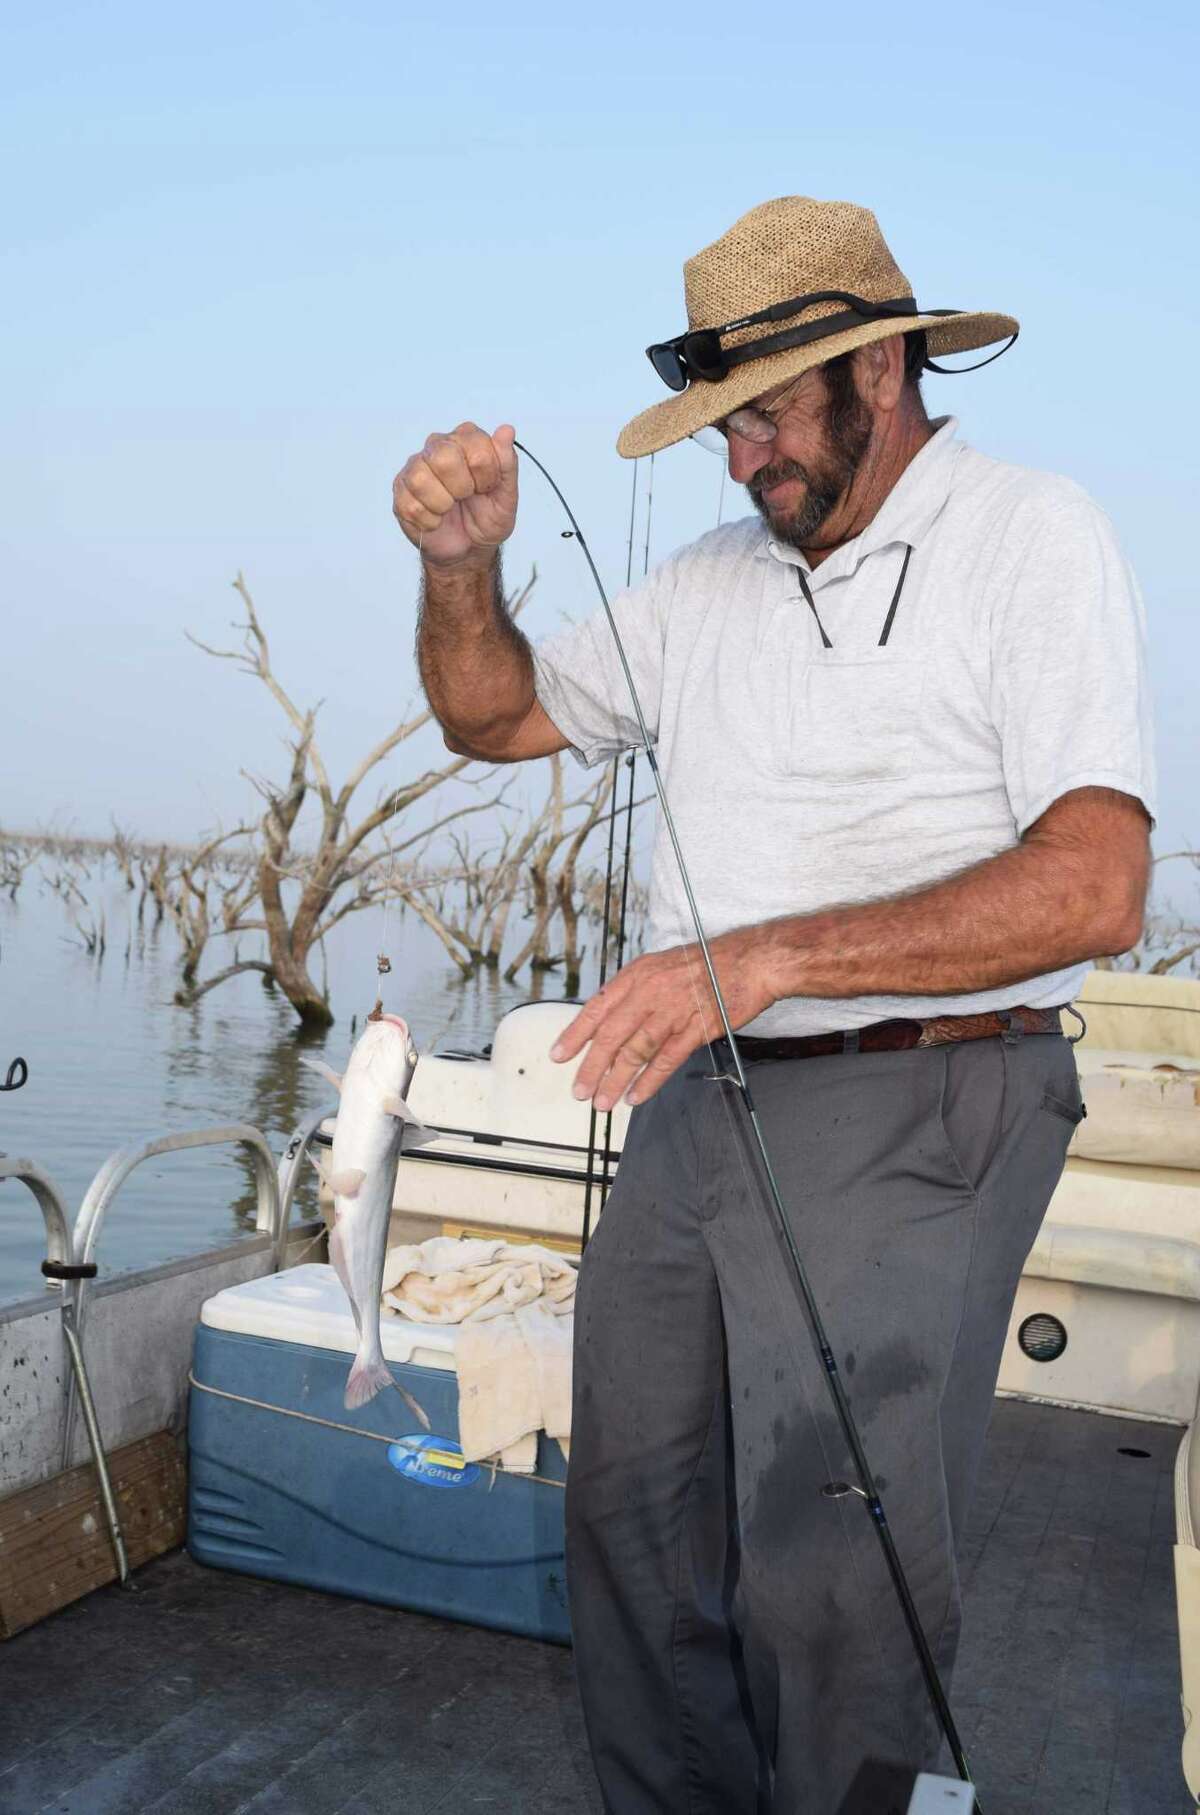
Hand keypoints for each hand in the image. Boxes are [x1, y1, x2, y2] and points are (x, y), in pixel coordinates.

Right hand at [392, 422, 517, 567]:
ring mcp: (416, 467)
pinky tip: (437, 519)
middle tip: (466, 497)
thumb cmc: (486, 518)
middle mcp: (438, 445)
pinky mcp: (401, 490)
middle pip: (444, 458)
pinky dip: (430, 521)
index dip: (486, 476)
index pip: (477, 448)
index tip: (486, 488)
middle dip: (462, 488)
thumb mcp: (507, 495)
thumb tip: (506, 430)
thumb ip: (508, 463)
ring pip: (421, 480)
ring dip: (442, 505)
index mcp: (466, 439)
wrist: (468, 549)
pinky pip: (411, 505)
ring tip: (449, 508)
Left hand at [550, 927, 778, 1110]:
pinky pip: (666, 1061)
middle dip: (591, 1067)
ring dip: (615, 1080)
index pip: (596, 1008)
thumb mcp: (659, 966)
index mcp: (636, 975)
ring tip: (603, 1101)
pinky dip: (649, 1082)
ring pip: (635, 1052)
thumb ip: (634, 991)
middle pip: (611, 1036)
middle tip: (579, 1091)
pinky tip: (636, 1096)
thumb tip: (611, 1018)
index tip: (559, 1055)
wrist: (749, 961)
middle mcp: (649, 993)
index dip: (575, 1035)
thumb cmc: (706, 962)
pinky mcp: (696, 1029)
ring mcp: (673, 1012)